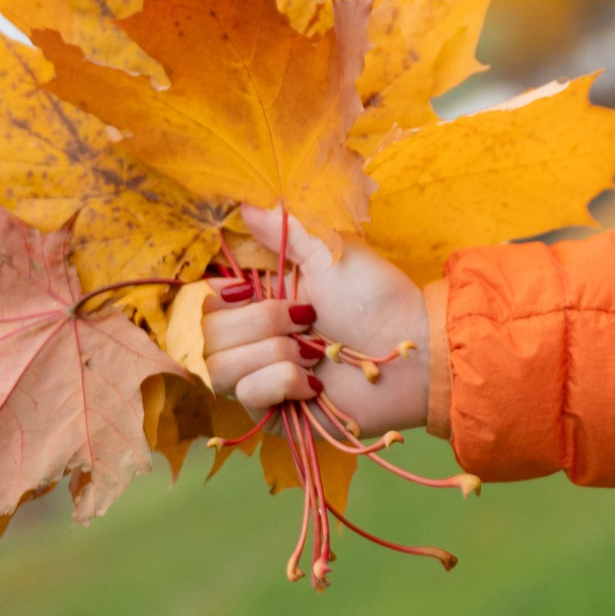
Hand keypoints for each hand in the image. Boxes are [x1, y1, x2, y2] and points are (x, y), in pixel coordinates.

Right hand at [202, 209, 431, 442]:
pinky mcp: (271, 413)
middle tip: (306, 319)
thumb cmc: (376, 299)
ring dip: (274, 352)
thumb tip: (245, 202)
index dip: (220, 294)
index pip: (203, 299)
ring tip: (314, 353)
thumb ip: (284, 229)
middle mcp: (252, 338)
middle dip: (261, 322)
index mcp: (260, 298)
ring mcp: (259, 378)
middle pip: (206, 333)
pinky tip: (314, 383)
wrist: (411, 353)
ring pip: (219, 367)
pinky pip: (246, 395)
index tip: (248, 287)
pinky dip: (283, 381)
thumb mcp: (330, 253)